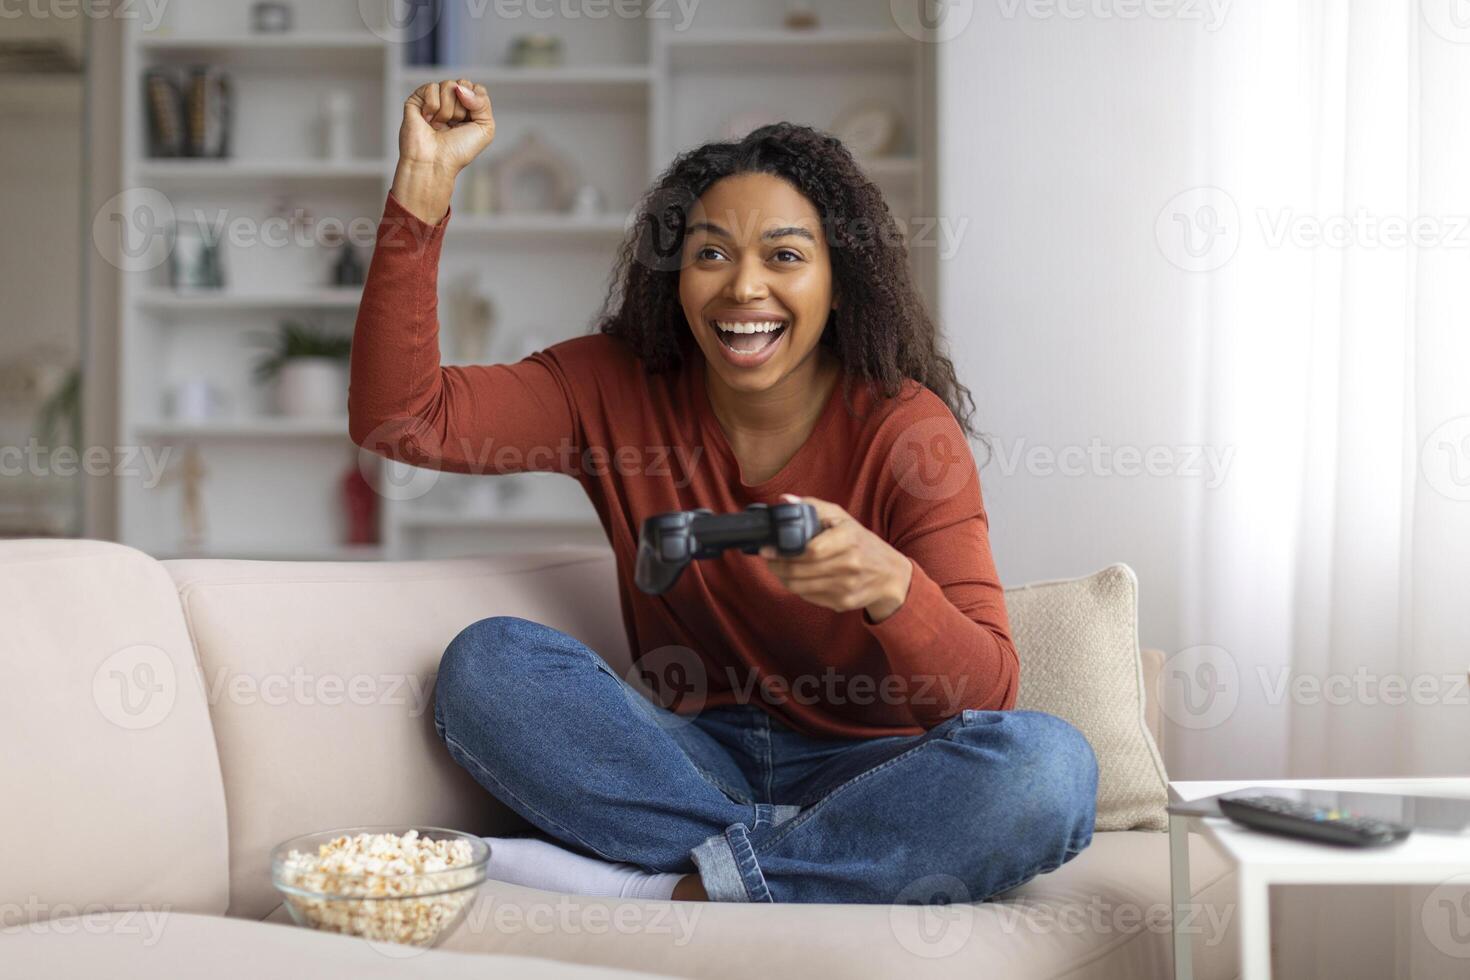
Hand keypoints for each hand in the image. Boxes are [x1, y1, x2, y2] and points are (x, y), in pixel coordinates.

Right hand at [391, 80, 493, 222]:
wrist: (434, 162)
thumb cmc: (458, 151)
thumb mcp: (485, 128)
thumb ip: (483, 102)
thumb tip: (460, 87)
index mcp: (467, 108)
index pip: (476, 88)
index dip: (476, 102)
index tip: (469, 121)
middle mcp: (451, 102)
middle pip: (463, 84)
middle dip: (462, 108)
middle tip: (453, 125)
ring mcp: (434, 100)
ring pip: (448, 85)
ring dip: (447, 110)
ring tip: (439, 125)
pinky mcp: (417, 99)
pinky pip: (431, 87)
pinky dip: (433, 106)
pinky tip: (428, 120)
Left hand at [759, 493, 913, 622]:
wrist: (890, 574)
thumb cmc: (861, 542)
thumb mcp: (842, 518)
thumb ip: (812, 507)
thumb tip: (784, 500)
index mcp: (849, 540)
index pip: (810, 550)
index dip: (784, 551)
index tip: (767, 548)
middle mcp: (850, 565)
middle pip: (801, 571)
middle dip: (777, 566)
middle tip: (767, 559)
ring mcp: (847, 587)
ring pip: (801, 587)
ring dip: (782, 578)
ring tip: (776, 568)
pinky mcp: (843, 602)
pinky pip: (810, 597)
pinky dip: (797, 588)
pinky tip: (794, 578)